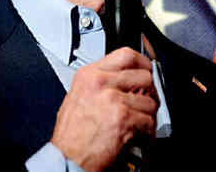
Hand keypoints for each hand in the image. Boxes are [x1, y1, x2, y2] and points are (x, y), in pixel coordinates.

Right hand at [50, 47, 157, 171]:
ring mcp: (112, 99)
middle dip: (150, 92)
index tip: (148, 70)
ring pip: (150, 101)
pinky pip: (149, 120)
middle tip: (146, 102)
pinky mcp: (122, 118)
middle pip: (144, 76)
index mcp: (89, 75)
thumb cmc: (71, 135)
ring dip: (148, 115)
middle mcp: (100, 83)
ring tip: (139, 123)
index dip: (143, 63)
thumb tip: (129, 78)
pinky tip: (138, 134)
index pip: (126, 55)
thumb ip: (103, 82)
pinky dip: (148, 131)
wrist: (66, 160)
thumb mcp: (79, 96)